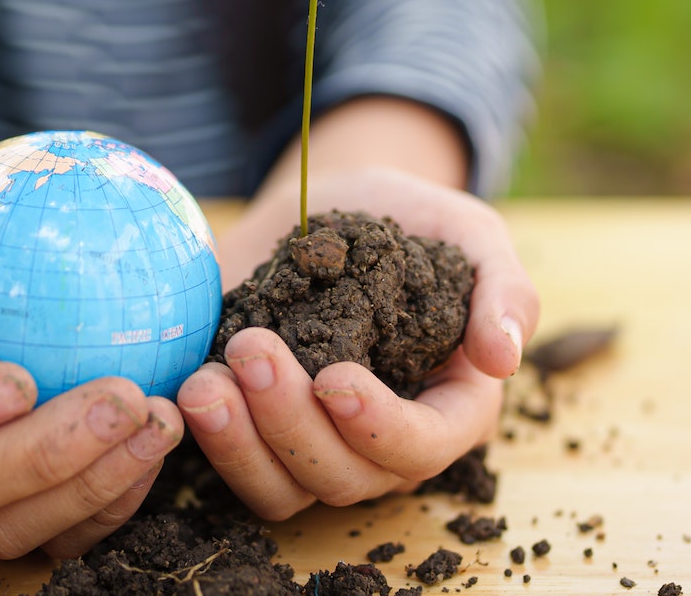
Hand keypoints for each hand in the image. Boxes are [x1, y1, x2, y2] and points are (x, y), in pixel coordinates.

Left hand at [175, 167, 537, 517]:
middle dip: (293, 424)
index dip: (380, 426)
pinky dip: (208, 440)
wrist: (331, 202)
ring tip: (205, 384)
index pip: (425, 446)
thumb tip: (503, 357)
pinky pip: (235, 467)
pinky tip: (187, 386)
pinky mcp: (257, 430)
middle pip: (345, 475)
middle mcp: (380, 441)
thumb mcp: (469, 233)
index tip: (334, 377)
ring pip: (284, 488)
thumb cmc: (411, 219)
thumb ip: (504, 289)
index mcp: (448, 406)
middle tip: (251, 348)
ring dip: (240, 444)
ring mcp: (316, 443)